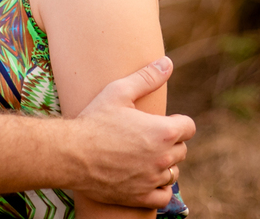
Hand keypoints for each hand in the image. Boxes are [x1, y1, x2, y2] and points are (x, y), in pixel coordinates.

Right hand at [70, 57, 194, 207]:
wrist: (71, 154)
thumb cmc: (94, 120)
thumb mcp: (119, 92)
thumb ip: (147, 77)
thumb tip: (168, 63)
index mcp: (163, 131)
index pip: (189, 127)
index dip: (177, 123)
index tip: (163, 122)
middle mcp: (162, 157)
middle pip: (182, 150)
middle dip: (170, 143)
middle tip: (147, 138)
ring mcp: (152, 179)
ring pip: (173, 172)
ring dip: (164, 165)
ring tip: (144, 157)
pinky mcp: (141, 197)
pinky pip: (163, 196)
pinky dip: (158, 188)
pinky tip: (145, 178)